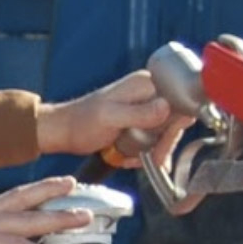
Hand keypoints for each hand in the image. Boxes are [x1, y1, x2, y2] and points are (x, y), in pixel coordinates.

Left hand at [36, 68, 194, 169]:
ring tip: (132, 158)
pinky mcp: (139, 120)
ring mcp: (145, 106)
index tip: (162, 144)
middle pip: (174, 120)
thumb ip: (139, 113)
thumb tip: (166, 107)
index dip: (174, 126)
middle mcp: (149, 92)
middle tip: (150, 159)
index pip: (178, 103)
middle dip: (162, 144)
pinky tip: (129, 156)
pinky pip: (153, 139)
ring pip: (164, 133)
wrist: (64, 131)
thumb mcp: (110, 117)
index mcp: (145, 84)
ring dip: (152, 151)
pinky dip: (144, 151)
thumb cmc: (81, 122)